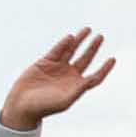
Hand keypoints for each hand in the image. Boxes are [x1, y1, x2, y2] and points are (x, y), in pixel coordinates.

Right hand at [0, 28, 115, 131]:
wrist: (22, 104)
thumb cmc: (44, 107)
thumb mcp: (64, 100)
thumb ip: (78, 90)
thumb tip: (91, 80)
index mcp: (76, 87)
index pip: (95, 77)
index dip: (104, 69)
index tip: (112, 59)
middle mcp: (68, 76)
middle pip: (86, 59)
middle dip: (93, 48)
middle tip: (101, 37)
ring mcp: (57, 68)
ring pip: (72, 51)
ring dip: (80, 40)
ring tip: (88, 29)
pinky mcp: (45, 62)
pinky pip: (57, 50)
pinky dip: (64, 43)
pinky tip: (71, 37)